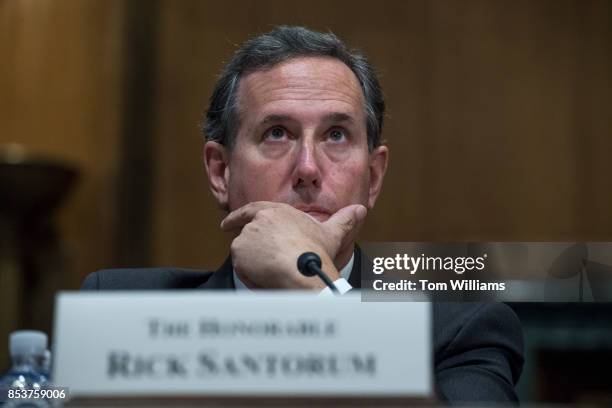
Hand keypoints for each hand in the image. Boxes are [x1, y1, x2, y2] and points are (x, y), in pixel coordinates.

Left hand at [220, 201, 366, 288]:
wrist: (303, 271)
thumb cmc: (317, 252)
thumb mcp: (331, 234)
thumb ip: (343, 220)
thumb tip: (360, 210)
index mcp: (277, 211)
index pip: (251, 210)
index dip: (238, 217)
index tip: (227, 223)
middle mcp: (258, 220)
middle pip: (248, 235)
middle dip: (250, 247)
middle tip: (255, 258)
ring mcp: (247, 235)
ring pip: (244, 252)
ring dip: (252, 263)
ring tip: (271, 273)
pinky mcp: (239, 251)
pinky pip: (241, 266)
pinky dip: (248, 273)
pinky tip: (264, 278)